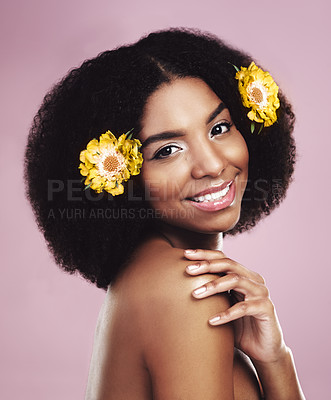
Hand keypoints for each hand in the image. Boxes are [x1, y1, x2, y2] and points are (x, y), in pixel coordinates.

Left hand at [184, 248, 286, 363]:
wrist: (265, 349)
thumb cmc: (240, 326)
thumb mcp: (223, 306)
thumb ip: (210, 294)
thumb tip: (179, 284)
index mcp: (243, 275)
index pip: (223, 258)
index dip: (205, 254)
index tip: (185, 254)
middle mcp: (253, 279)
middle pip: (229, 264)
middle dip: (207, 265)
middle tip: (188, 270)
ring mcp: (261, 292)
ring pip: (235, 280)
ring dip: (213, 285)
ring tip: (195, 294)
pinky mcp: (266, 309)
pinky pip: (243, 308)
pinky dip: (226, 314)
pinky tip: (211, 321)